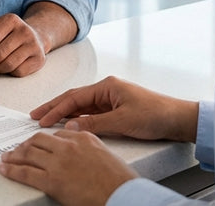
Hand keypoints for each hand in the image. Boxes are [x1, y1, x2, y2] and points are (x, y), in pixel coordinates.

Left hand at [0, 14, 46, 76]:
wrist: (35, 36)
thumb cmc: (9, 33)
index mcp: (11, 20)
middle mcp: (25, 31)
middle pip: (0, 53)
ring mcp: (34, 45)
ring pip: (9, 64)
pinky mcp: (39, 59)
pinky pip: (18, 71)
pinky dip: (9, 72)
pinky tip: (6, 66)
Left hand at [0, 129, 135, 205]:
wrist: (123, 196)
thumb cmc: (120, 181)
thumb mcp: (106, 155)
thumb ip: (90, 147)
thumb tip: (79, 148)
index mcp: (83, 138)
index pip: (57, 134)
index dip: (44, 139)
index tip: (38, 143)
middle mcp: (68, 146)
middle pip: (38, 140)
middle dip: (25, 145)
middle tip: (18, 149)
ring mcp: (59, 162)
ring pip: (28, 154)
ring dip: (14, 155)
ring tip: (6, 157)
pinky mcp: (52, 180)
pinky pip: (25, 172)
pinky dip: (12, 170)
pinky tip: (5, 169)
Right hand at [30, 76, 197, 142]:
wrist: (178, 119)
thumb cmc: (155, 114)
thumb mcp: (122, 121)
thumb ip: (94, 124)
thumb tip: (70, 127)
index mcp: (107, 86)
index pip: (74, 98)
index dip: (55, 109)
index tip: (42, 119)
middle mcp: (107, 90)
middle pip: (74, 99)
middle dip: (54, 108)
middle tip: (36, 116)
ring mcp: (111, 100)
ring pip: (81, 107)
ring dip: (65, 114)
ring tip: (48, 121)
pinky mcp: (116, 110)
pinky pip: (91, 114)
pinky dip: (78, 119)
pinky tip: (70, 125)